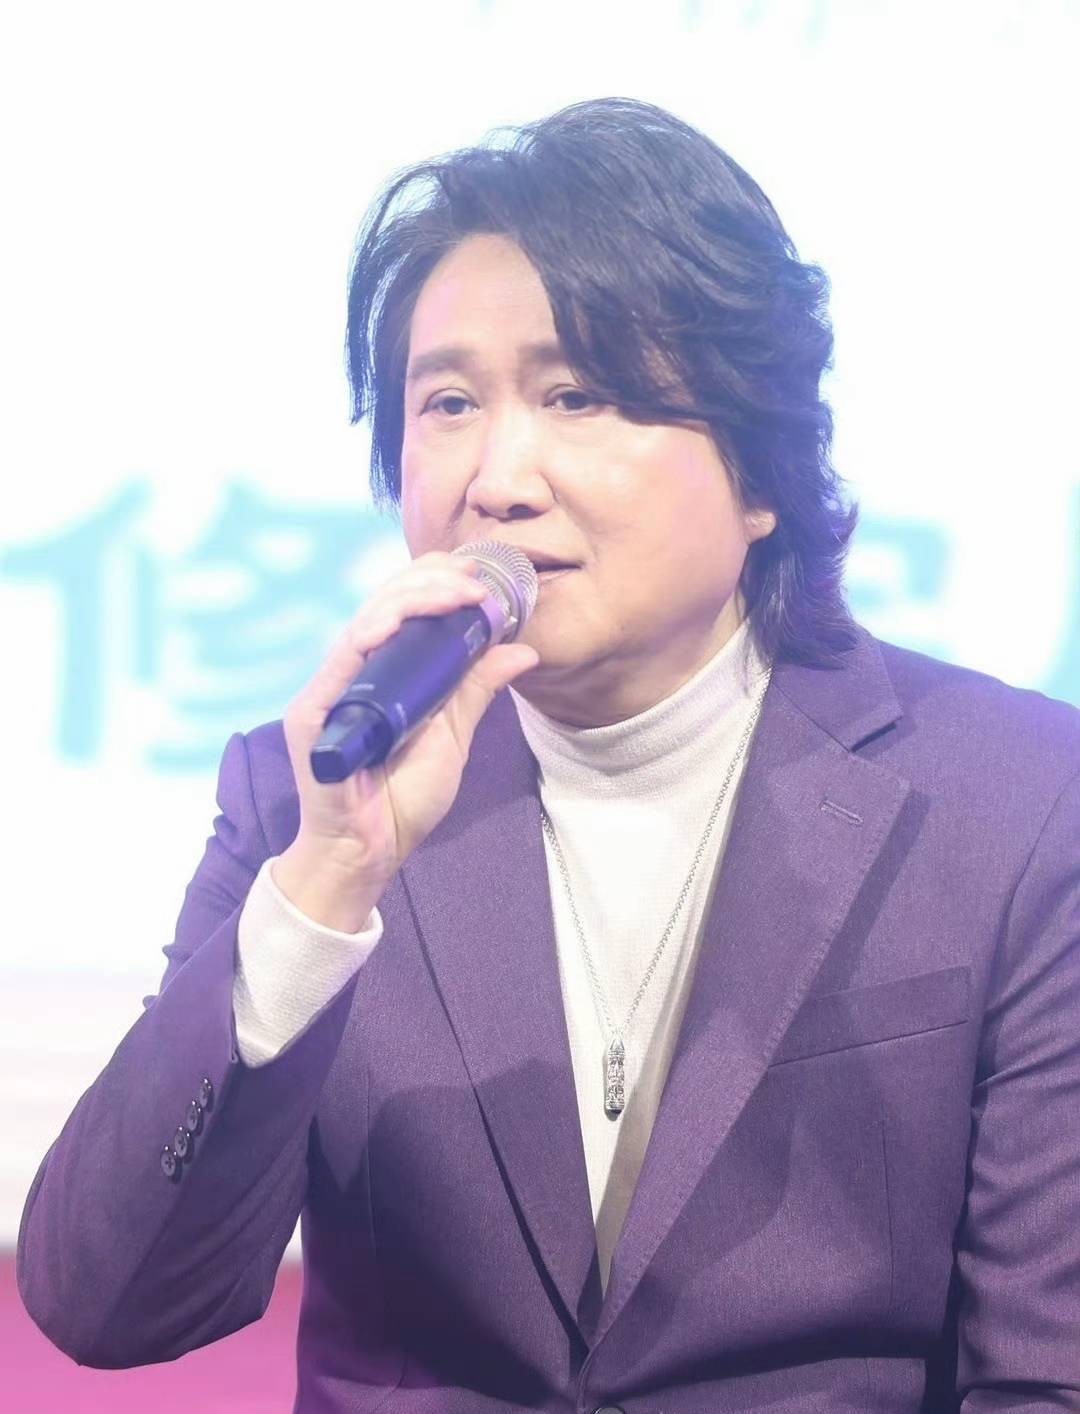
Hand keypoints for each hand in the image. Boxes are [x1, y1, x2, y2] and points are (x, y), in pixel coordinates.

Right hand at [276, 551, 539, 916]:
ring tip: (459, 590)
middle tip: (475, 574)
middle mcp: (354, 672)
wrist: (369, 853)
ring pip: (367, 620)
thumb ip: (478, 689)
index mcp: (384, 673)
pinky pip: (343, 658)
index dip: (438, 584)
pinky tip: (402, 618)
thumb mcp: (454, 736)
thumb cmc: (403, 799)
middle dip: (431, 580)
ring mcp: (331, 688)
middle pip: (386, 605)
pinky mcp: (313, 711)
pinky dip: (373, 632)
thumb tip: (522, 648)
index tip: (481, 575)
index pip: (405, 611)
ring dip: (414, 597)